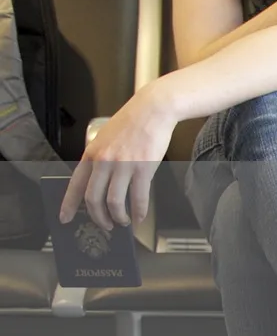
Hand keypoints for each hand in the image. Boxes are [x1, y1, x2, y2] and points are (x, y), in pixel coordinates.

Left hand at [60, 83, 175, 230]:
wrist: (152, 110)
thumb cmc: (132, 123)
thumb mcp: (105, 139)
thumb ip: (99, 159)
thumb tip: (101, 182)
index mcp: (91, 154)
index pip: (75, 185)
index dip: (69, 205)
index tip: (65, 219)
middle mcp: (103, 161)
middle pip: (94, 199)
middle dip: (98, 218)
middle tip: (105, 226)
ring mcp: (123, 166)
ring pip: (114, 202)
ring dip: (119, 217)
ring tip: (124, 222)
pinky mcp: (143, 169)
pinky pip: (138, 197)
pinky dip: (139, 212)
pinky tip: (140, 216)